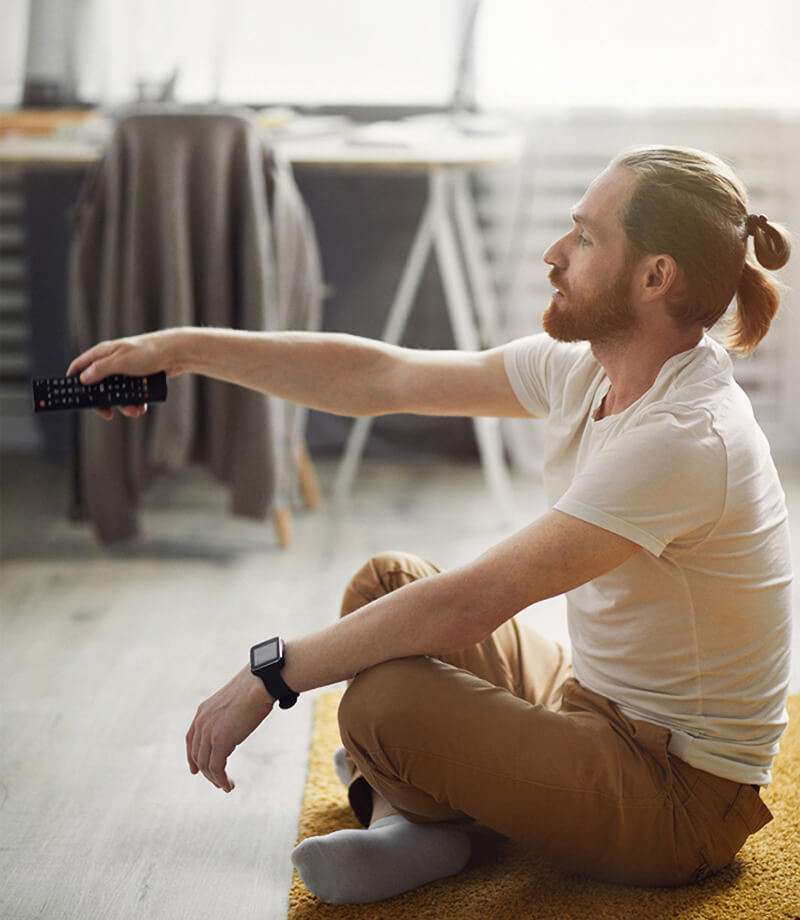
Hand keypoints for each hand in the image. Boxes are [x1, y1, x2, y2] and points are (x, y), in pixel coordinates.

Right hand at [65, 329, 182, 421]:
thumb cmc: (148, 353)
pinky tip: (142, 407)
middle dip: (104, 400)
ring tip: (135, 411)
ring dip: (124, 404)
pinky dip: (135, 401)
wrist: (177, 353)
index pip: (81, 365)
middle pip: (98, 384)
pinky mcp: (138, 377)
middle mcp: (112, 361)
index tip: (69, 394)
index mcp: (104, 353)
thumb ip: (101, 370)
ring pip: (117, 392)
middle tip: (107, 414)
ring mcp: (126, 370)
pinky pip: (131, 393)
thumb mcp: (121, 361)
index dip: (73, 378)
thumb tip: (83, 378)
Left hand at [185, 664, 273, 792]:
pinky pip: (216, 767)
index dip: (192, 757)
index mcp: (203, 711)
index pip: (191, 739)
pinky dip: (221, 779)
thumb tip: (238, 720)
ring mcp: (210, 732)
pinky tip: (228, 785)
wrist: (260, 683)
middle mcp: (202, 722)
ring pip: (206, 764)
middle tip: (217, 782)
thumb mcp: (234, 701)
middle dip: (205, 771)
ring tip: (225, 786)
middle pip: (197, 755)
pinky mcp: (221, 741)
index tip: (195, 770)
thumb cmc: (255, 688)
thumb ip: (228, 714)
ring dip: (215, 779)